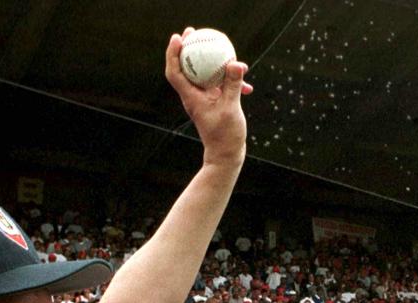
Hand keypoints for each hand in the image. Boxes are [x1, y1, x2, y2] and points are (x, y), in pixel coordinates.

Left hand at [164, 28, 251, 166]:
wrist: (226, 156)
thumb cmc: (225, 136)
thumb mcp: (231, 108)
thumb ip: (233, 85)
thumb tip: (235, 62)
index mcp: (191, 98)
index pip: (175, 72)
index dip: (173, 54)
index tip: (178, 38)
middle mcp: (194, 97)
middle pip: (186, 68)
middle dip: (188, 49)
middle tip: (193, 31)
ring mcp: (204, 100)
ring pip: (203, 74)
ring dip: (210, 60)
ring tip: (219, 44)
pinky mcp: (214, 103)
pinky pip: (219, 84)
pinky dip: (228, 79)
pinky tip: (244, 77)